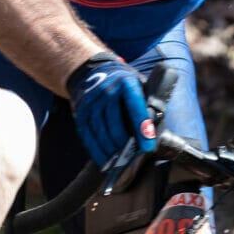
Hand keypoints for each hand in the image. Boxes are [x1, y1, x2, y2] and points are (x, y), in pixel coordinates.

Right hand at [67, 52, 158, 177]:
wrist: (90, 71)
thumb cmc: (121, 82)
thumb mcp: (136, 83)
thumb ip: (144, 101)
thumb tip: (152, 130)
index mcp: (125, 83)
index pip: (135, 107)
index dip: (142, 128)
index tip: (147, 146)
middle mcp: (106, 91)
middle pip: (115, 124)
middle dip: (125, 144)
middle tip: (133, 157)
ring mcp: (91, 102)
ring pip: (101, 132)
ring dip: (111, 150)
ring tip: (119, 162)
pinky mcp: (81, 112)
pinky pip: (88, 135)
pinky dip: (96, 150)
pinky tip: (104, 160)